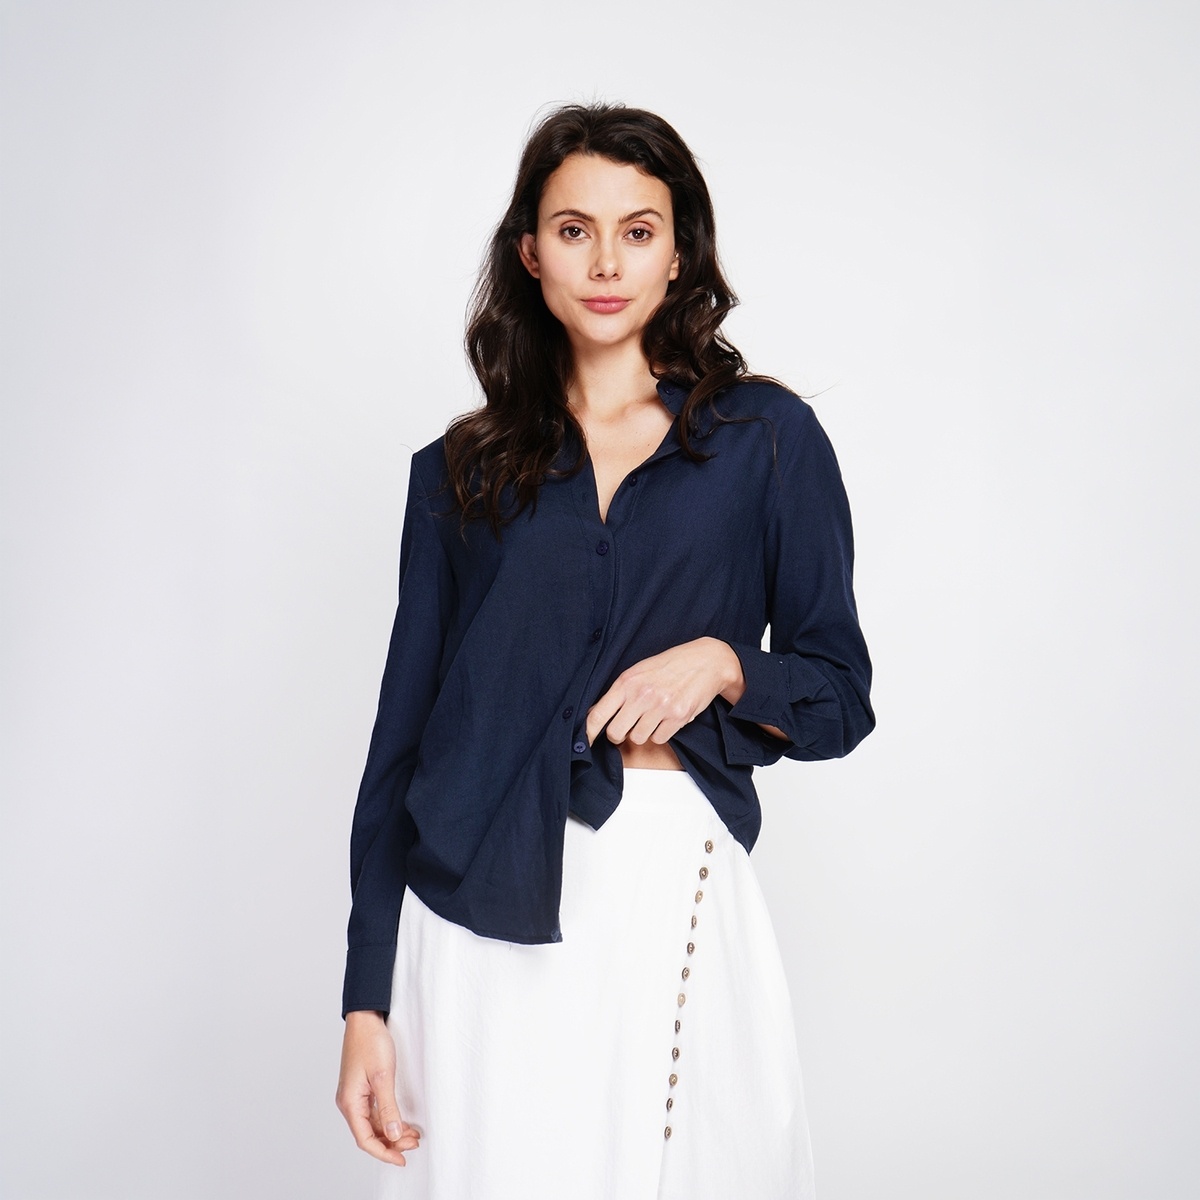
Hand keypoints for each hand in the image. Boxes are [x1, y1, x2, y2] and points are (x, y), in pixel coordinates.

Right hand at [336, 1010, 420, 1165]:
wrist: (365, 1019)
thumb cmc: (370, 1042)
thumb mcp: (383, 1076)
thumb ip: (388, 1107)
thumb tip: (392, 1133)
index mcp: (350, 1102)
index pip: (365, 1139)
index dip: (383, 1152)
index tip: (401, 1159)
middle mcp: (349, 1102)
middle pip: (369, 1133)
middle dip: (391, 1142)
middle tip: (414, 1143)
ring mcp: (355, 1095)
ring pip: (373, 1123)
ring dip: (391, 1130)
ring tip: (413, 1134)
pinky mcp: (362, 1087)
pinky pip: (374, 1111)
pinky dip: (388, 1118)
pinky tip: (402, 1120)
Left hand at [586, 637, 743, 747]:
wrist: (706, 661)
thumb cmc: (669, 665)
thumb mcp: (638, 671)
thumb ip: (618, 692)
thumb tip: (595, 713)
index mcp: (627, 682)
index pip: (598, 714)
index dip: (588, 733)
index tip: (585, 742)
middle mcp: (641, 695)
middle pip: (616, 733)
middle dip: (619, 734)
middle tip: (626, 727)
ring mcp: (660, 707)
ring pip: (638, 738)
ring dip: (642, 732)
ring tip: (652, 716)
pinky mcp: (678, 717)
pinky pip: (659, 739)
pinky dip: (661, 733)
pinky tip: (667, 718)